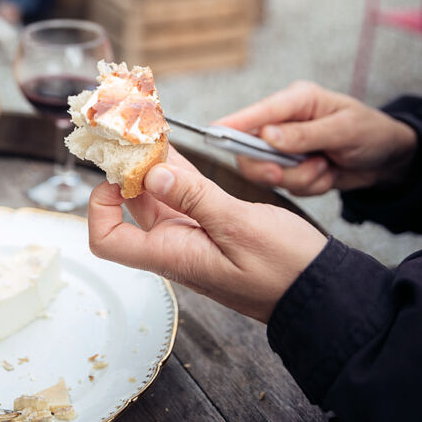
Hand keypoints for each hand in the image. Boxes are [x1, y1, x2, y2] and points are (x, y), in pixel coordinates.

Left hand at [88, 148, 326, 323]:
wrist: (321, 292)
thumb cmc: (287, 270)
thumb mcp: (240, 227)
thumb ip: (195, 198)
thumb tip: (152, 175)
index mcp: (174, 255)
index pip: (109, 241)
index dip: (99, 208)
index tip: (112, 176)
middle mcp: (177, 246)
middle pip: (133, 208)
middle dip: (127, 169)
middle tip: (129, 131)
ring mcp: (195, 236)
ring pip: (160, 196)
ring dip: (152, 165)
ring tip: (147, 128)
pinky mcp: (216, 227)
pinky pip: (187, 196)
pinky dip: (178, 170)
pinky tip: (172, 146)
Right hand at [217, 81, 417, 195]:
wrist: (389, 159)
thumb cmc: (371, 133)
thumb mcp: (345, 130)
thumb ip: (305, 135)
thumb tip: (267, 136)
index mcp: (295, 100)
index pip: (256, 113)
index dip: (232, 124)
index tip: (211, 133)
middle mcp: (284, 122)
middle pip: (251, 149)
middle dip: (272, 167)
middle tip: (286, 174)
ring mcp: (287, 147)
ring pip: (270, 173)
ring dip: (300, 178)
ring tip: (326, 167)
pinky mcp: (293, 168)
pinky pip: (288, 186)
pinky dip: (309, 186)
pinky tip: (328, 174)